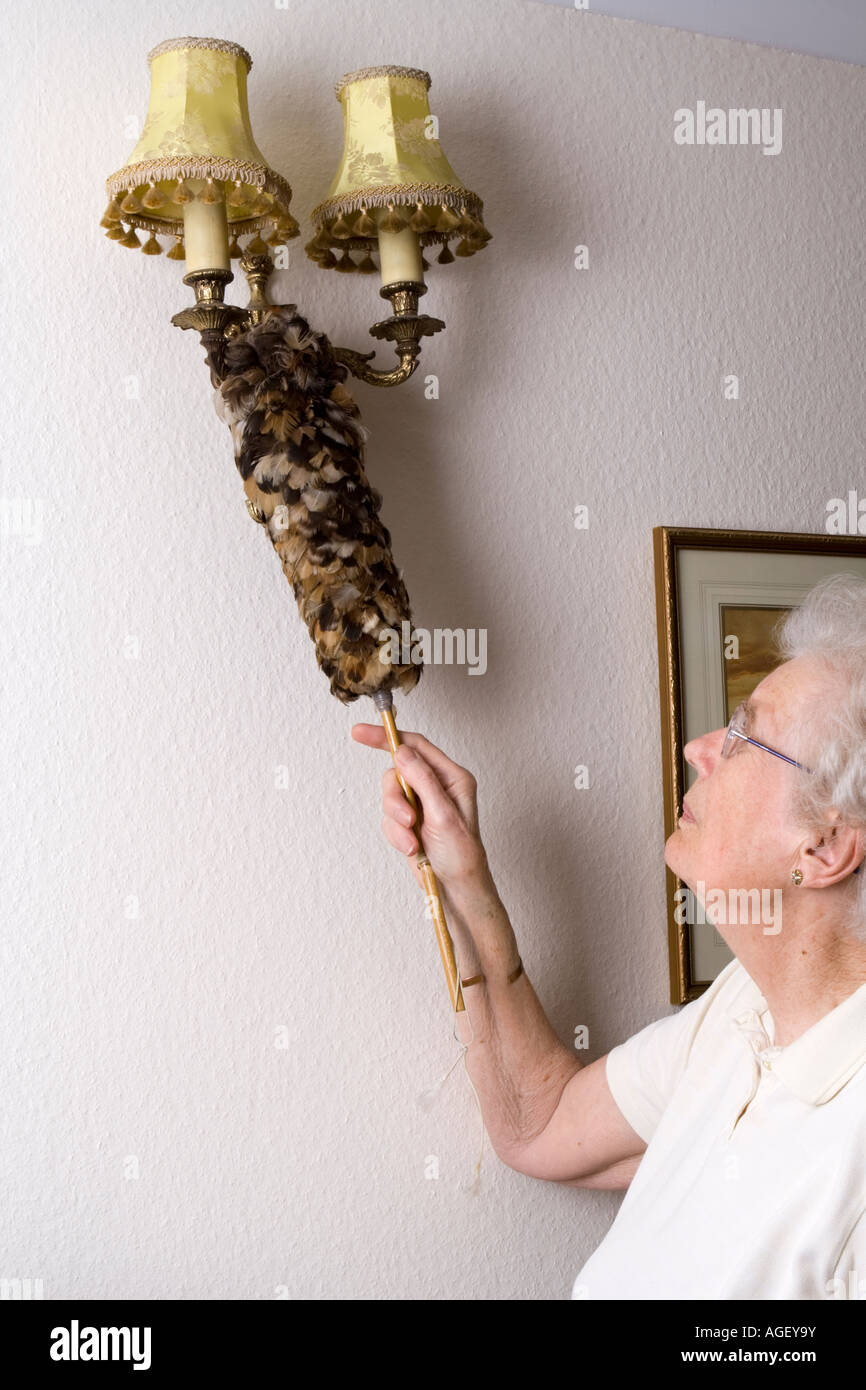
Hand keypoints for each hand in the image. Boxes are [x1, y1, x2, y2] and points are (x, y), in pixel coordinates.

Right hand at [351, 724, 489, 887]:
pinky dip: (396, 834)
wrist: (454, 888)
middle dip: (396, 798)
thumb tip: (402, 751)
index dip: (388, 736)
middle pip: (398, 773)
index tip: (361, 733)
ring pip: (390, 796)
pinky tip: (411, 847)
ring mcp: (421, 804)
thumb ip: (422, 780)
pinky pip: (388, 818)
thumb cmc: (462, 855)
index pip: (416, 746)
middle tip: (406, 818)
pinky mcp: (408, 821)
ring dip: (397, 820)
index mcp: (452, 777)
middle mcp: (436, 787)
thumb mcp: (444, 814)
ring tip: (412, 839)